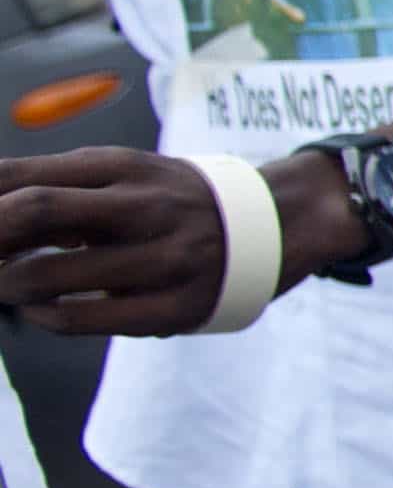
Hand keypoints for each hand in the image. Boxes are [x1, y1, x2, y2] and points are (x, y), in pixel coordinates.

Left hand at [0, 148, 231, 333]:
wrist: (270, 228)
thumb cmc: (168, 202)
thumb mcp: (121, 175)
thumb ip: (52, 184)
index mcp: (123, 167)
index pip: (23, 176)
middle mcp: (145, 207)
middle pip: (35, 210)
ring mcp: (162, 260)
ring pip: (47, 277)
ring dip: (3, 284)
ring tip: (3, 283)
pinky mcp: (172, 308)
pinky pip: (79, 320)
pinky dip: (41, 315)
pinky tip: (39, 307)